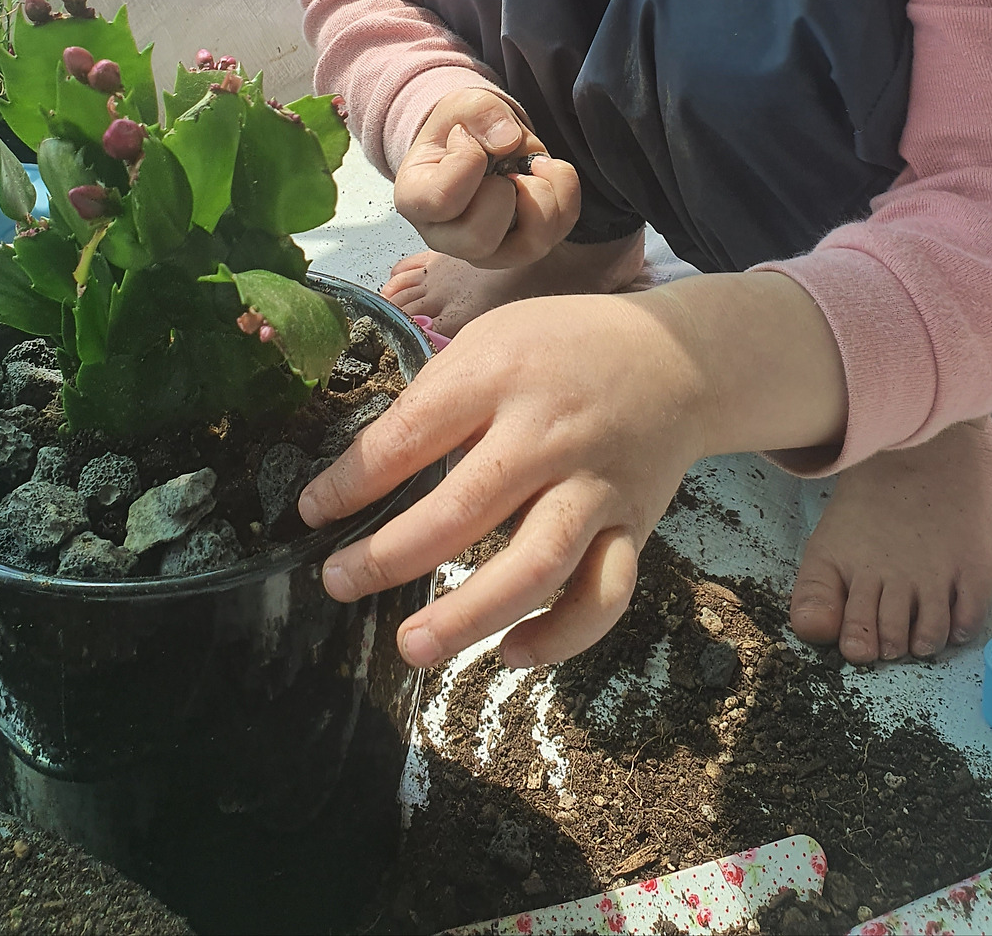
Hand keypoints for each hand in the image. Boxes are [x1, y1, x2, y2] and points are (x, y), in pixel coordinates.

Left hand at [298, 290, 704, 667]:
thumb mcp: (492, 339)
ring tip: (412, 645)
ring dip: (468, 614)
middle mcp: (548, 434)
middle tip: (338, 582)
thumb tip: (367, 471)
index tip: (312, 512)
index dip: (349, 483)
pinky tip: (512, 653)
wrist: (679, 359)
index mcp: (500, 376)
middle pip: (461, 508)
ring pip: (534, 564)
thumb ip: (437, 398)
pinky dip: (562, 635)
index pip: (408, 437)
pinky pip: (604, 594)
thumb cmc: (566, 347)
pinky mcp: (631, 527)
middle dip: (388, 556)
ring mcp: (595, 486)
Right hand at [394, 88, 579, 268]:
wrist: (480, 145)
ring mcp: (488, 250)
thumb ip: (479, 111)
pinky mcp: (524, 246)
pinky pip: (558, 232)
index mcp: (416, 202)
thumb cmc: (460, 131)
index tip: (466, 139)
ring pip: (527, 247)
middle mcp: (448, 238)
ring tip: (530, 168)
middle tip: (502, 166)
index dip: (467, 161)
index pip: (443, 200)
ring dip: (542, 197)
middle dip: (504, 192)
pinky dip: (565, 194)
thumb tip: (508, 141)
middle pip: (480, 239)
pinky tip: (546, 172)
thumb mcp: (459, 106)